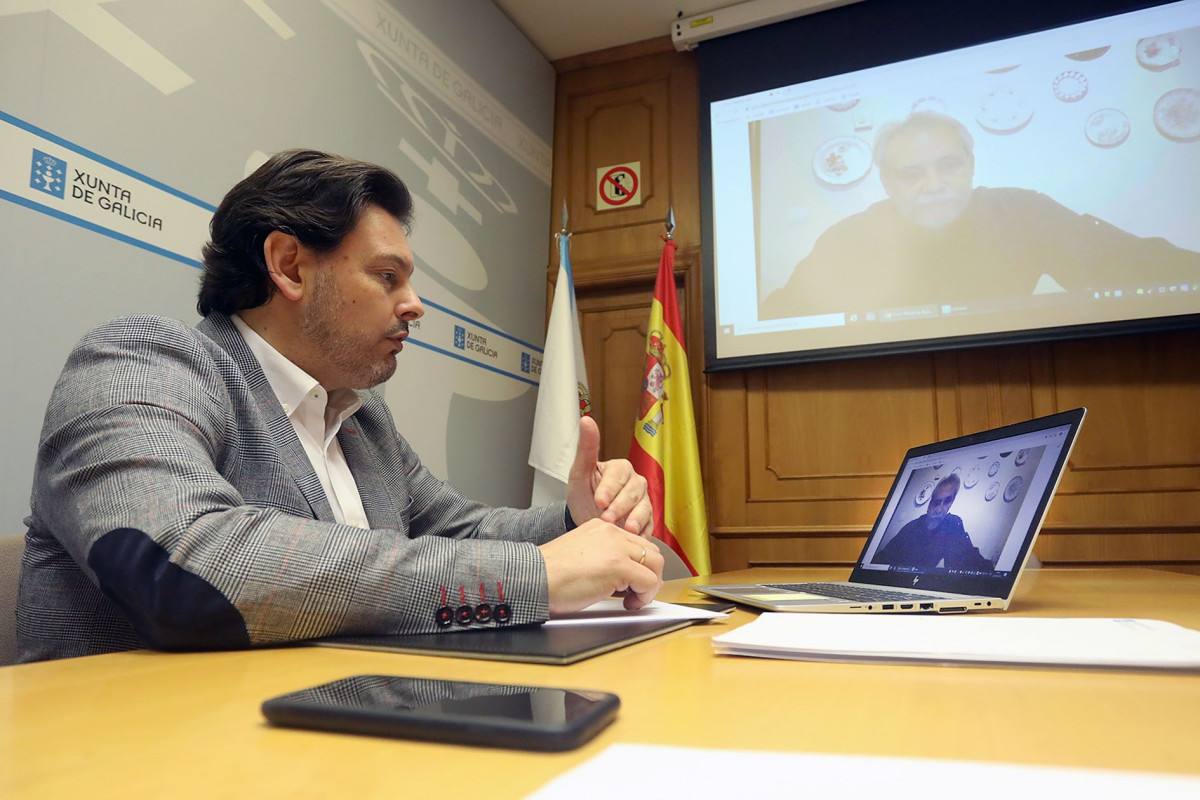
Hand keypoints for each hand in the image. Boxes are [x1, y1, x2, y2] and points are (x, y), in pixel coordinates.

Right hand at [538, 520, 663, 612]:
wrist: (534, 578)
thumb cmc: (549, 574)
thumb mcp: (581, 555)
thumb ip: (604, 558)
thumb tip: (625, 579)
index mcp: (601, 528)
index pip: (637, 544)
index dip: (640, 566)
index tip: (631, 583)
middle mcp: (612, 533)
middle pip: (651, 552)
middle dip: (649, 576)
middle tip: (635, 594)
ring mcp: (617, 548)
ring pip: (655, 565)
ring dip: (649, 587)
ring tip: (632, 600)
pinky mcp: (619, 566)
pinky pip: (648, 582)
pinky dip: (644, 597)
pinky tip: (628, 604)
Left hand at [566, 416, 652, 536]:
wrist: (585, 519)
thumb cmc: (583, 494)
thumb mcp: (579, 472)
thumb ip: (586, 448)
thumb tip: (586, 419)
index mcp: (620, 468)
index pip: (619, 475)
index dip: (609, 488)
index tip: (598, 500)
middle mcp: (635, 482)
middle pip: (633, 491)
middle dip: (620, 506)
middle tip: (606, 518)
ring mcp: (642, 501)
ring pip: (644, 507)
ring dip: (635, 519)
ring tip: (626, 529)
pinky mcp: (647, 519)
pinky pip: (650, 524)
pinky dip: (643, 531)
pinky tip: (635, 538)